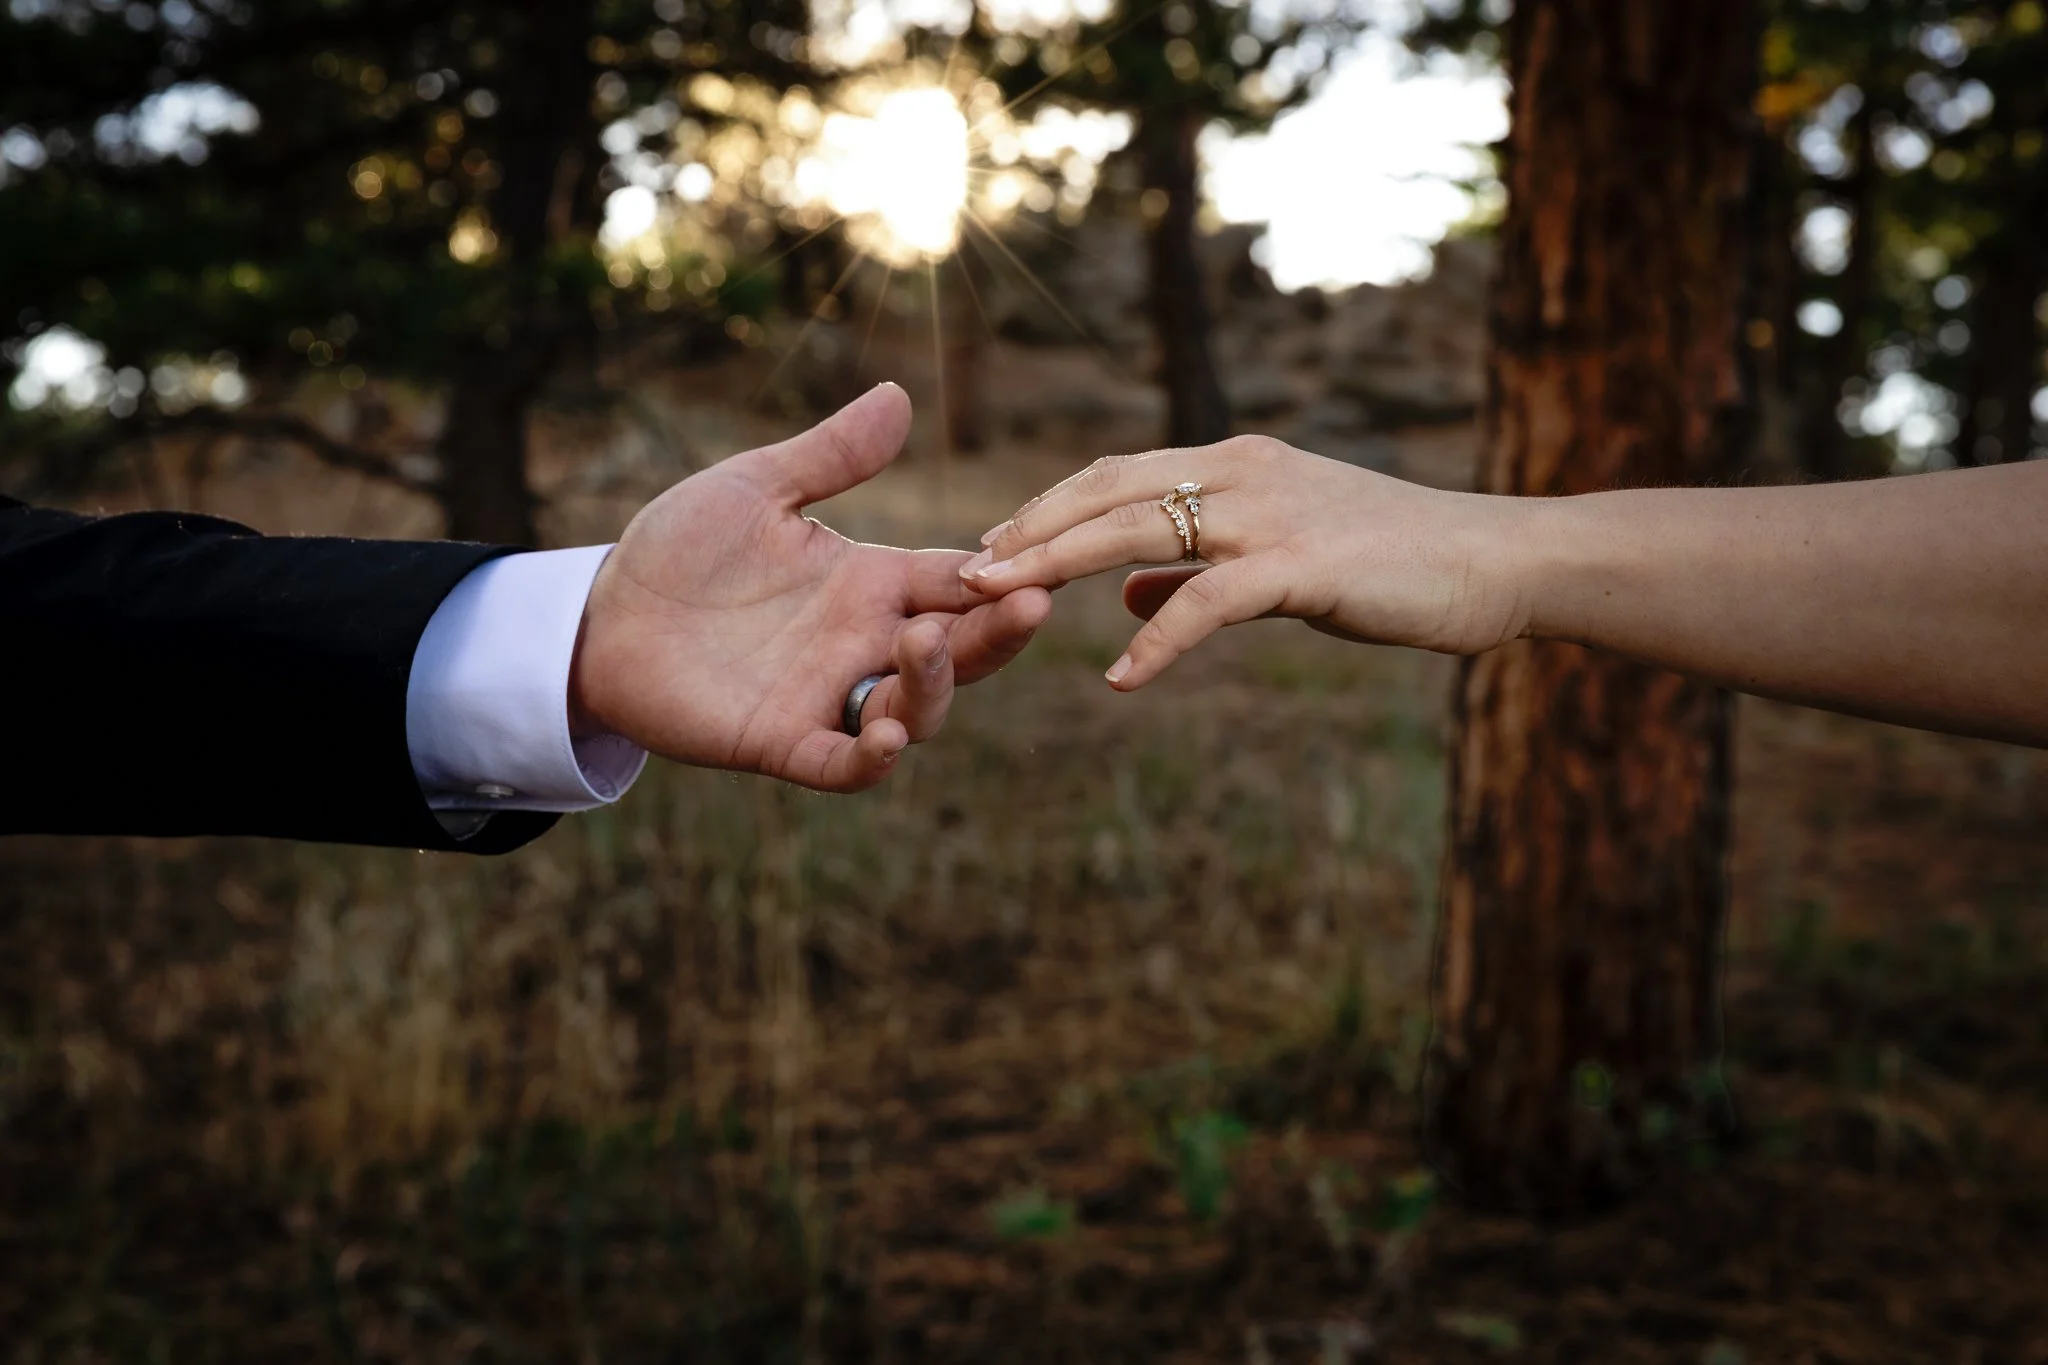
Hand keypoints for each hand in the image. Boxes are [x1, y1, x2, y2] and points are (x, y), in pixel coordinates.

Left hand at [570, 384, 1050, 790]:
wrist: (603, 614)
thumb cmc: (682, 549)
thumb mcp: (758, 488)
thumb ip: (831, 455)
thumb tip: (898, 394)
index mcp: (872, 582)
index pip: (960, 583)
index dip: (1005, 576)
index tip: (1044, 561)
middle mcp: (865, 643)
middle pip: (962, 650)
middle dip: (1000, 633)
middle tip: (1030, 606)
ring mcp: (829, 696)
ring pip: (918, 709)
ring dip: (937, 685)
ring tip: (925, 644)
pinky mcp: (782, 740)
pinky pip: (844, 764)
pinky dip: (872, 759)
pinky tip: (886, 739)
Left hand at [958, 435, 1528, 689]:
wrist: (1493, 562)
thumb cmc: (1392, 563)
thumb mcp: (1282, 556)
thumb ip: (1199, 568)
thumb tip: (1127, 595)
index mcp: (1235, 464)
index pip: (1117, 473)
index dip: (1048, 506)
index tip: (992, 544)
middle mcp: (1242, 473)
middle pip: (1108, 492)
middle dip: (1030, 532)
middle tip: (965, 572)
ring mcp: (1271, 513)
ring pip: (1138, 531)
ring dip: (1059, 568)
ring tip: (1000, 602)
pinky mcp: (1302, 565)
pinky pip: (1208, 601)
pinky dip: (1156, 639)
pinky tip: (1120, 678)